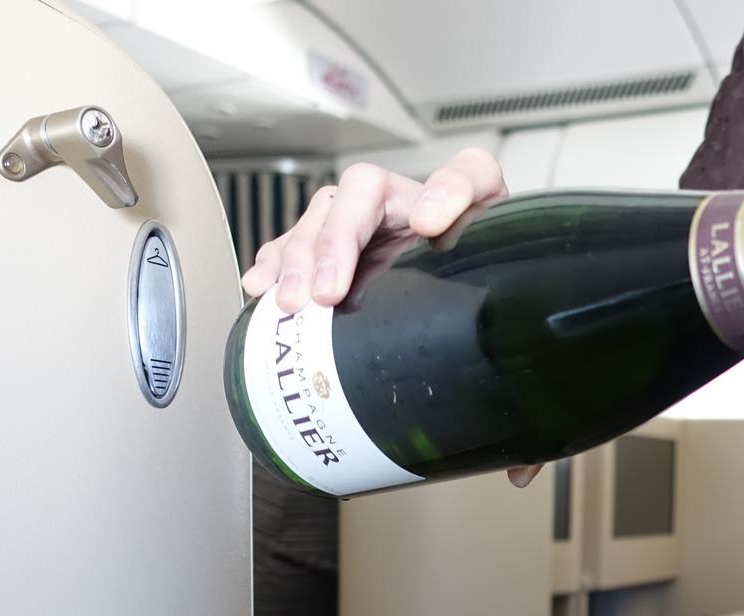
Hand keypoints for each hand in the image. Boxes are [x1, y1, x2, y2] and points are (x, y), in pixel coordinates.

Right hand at [241, 147, 507, 309]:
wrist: (476, 253)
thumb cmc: (477, 224)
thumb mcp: (484, 194)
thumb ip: (465, 187)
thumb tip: (428, 217)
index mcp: (404, 190)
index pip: (373, 187)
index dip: (360, 219)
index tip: (401, 238)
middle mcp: (369, 205)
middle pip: (333, 213)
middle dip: (320, 253)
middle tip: (319, 294)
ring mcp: (348, 230)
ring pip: (308, 233)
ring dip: (292, 266)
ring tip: (286, 300)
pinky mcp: (333, 256)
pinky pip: (292, 252)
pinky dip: (274, 267)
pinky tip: (259, 286)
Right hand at [241, 148, 541, 486]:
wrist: (487, 294)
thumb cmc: (496, 305)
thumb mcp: (515, 342)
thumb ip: (528, 398)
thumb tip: (521, 465)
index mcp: (477, 212)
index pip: (469, 174)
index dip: (449, 188)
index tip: (431, 221)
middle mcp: (421, 205)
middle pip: (371, 190)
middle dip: (341, 239)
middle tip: (329, 291)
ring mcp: (378, 219)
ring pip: (329, 210)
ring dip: (300, 253)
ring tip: (289, 301)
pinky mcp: (343, 242)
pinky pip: (299, 236)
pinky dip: (277, 260)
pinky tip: (262, 289)